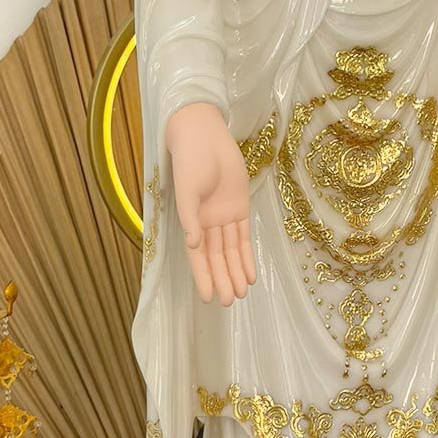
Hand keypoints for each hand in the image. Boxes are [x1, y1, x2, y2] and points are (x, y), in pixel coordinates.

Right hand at [164, 102, 256, 304]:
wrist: (204, 135)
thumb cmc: (190, 160)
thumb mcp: (187, 188)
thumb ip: (190, 216)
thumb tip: (194, 243)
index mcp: (192, 221)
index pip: (198, 256)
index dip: (203, 276)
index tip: (209, 297)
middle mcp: (207, 223)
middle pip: (216, 257)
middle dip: (222, 279)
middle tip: (229, 302)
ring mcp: (224, 216)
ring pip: (230, 251)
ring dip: (235, 271)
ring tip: (240, 293)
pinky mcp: (239, 206)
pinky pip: (243, 236)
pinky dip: (246, 255)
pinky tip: (250, 274)